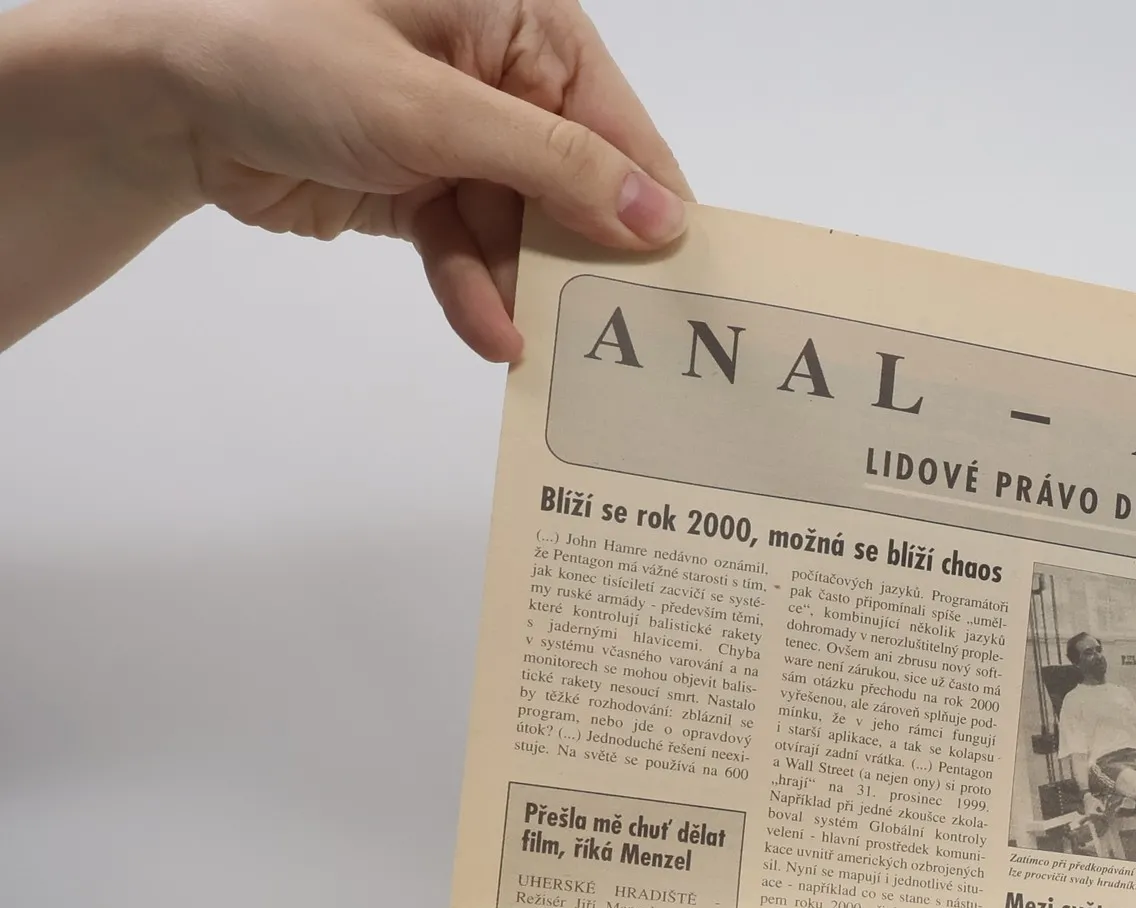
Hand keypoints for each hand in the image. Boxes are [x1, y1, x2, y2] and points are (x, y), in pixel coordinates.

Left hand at [0, 0, 690, 357]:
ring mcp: (457, 130)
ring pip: (523, 227)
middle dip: (583, 258)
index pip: (617, 122)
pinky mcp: (418, 183)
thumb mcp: (433, 109)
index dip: (649, 202)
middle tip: (614, 335)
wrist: (159, 92)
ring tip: (536, 347)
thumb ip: (554, 166)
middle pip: (578, 183)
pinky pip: (470, 247)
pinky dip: (476, 290)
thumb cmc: (282, 49)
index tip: (678, 283)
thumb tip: (660, 216)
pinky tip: (490, 334)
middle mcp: (499, 72)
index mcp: (520, 18)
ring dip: (524, 287)